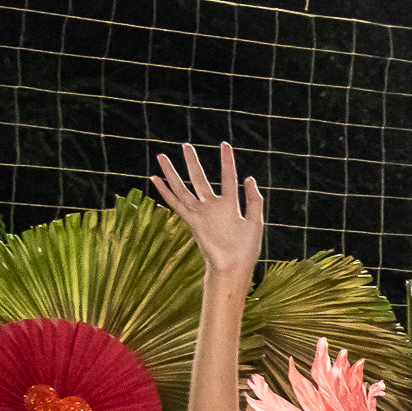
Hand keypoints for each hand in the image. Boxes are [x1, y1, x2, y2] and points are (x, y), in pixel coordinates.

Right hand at [152, 142, 262, 277]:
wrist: (234, 266)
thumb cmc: (247, 248)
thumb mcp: (255, 221)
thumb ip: (253, 200)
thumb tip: (249, 178)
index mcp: (230, 205)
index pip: (227, 177)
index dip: (227, 161)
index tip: (224, 144)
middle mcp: (212, 206)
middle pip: (199, 179)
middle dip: (192, 162)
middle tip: (186, 145)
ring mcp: (200, 213)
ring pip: (183, 188)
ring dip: (172, 173)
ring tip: (162, 156)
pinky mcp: (192, 221)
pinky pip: (176, 203)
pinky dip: (165, 191)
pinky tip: (156, 179)